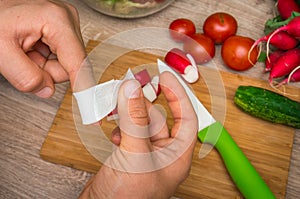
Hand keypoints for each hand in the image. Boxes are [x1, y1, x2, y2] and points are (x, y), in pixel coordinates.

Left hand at [0, 0, 92, 97]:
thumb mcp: (1, 49)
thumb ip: (24, 75)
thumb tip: (47, 90)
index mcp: (56, 21)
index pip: (78, 64)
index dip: (85, 89)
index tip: (94, 110)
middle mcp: (67, 20)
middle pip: (71, 66)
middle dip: (47, 71)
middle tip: (25, 60)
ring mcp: (67, 24)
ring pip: (65, 65)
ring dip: (44, 66)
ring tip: (26, 51)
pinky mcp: (63, 30)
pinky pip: (61, 58)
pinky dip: (44, 59)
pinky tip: (31, 48)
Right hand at [79, 71, 197, 198]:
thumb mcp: (134, 154)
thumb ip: (134, 120)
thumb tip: (133, 89)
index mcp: (177, 157)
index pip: (186, 119)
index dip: (178, 96)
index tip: (165, 78)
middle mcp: (164, 155)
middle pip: (159, 118)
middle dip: (143, 104)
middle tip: (130, 89)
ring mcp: (146, 156)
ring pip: (141, 124)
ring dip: (128, 115)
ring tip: (117, 110)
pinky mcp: (130, 156)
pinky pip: (129, 132)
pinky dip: (120, 127)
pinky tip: (113, 132)